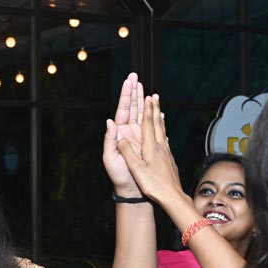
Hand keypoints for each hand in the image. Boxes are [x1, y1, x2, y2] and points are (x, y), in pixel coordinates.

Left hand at [103, 73, 144, 196]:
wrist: (132, 190)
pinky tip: (157, 110)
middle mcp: (129, 132)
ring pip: (143, 114)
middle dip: (134, 92)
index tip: (129, 81)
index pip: (123, 109)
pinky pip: (152, 128)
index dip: (126, 95)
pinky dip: (155, 118)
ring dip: (145, 102)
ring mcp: (139, 137)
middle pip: (133, 108)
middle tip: (136, 77)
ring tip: (147, 89)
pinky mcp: (147, 144)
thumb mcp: (110, 158)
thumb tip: (110, 121)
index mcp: (120, 133)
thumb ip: (110, 140)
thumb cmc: (118, 176)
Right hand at [117, 94, 184, 205]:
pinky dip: (163, 133)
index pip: (148, 124)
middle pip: (157, 124)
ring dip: (160, 119)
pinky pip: (165, 141)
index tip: (147, 96)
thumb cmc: (153, 185)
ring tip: (160, 110)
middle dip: (155, 109)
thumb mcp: (137, 169)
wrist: (172, 197)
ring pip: (163, 131)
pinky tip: (164, 135)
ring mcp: (166, 152)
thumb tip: (119, 136)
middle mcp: (160, 146)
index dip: (147, 109)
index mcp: (151, 147)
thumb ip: (128, 151)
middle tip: (155, 96)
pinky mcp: (169, 159)